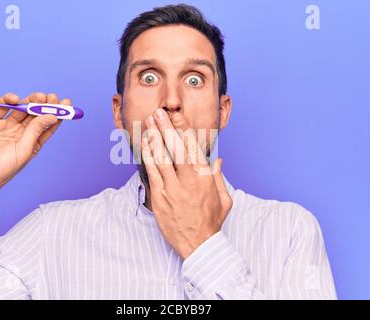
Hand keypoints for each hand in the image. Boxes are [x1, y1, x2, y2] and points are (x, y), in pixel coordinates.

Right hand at [0, 92, 70, 195]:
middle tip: (51, 96)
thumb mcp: (24, 150)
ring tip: (37, 97)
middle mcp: (21, 132)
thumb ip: (36, 131)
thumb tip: (52, 116)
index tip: (66, 102)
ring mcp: (6, 125)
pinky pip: (2, 107)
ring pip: (21, 108)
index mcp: (33, 141)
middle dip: (44, 103)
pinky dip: (8, 100)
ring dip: (30, 100)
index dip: (57, 113)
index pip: (48, 124)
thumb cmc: (3, 168)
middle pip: (36, 113)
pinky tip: (14, 98)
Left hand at [141, 108, 232, 258]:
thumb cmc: (211, 222)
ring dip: (154, 138)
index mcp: (205, 178)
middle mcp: (188, 181)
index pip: (193, 148)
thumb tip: (217, 160)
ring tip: (148, 123)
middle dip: (166, 128)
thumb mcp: (224, 199)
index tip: (177, 117)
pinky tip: (145, 145)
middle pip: (175, 148)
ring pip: (161, 158)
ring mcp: (172, 189)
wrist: (198, 245)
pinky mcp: (160, 197)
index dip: (183, 130)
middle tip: (159, 113)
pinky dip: (148, 157)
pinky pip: (152, 172)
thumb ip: (218, 177)